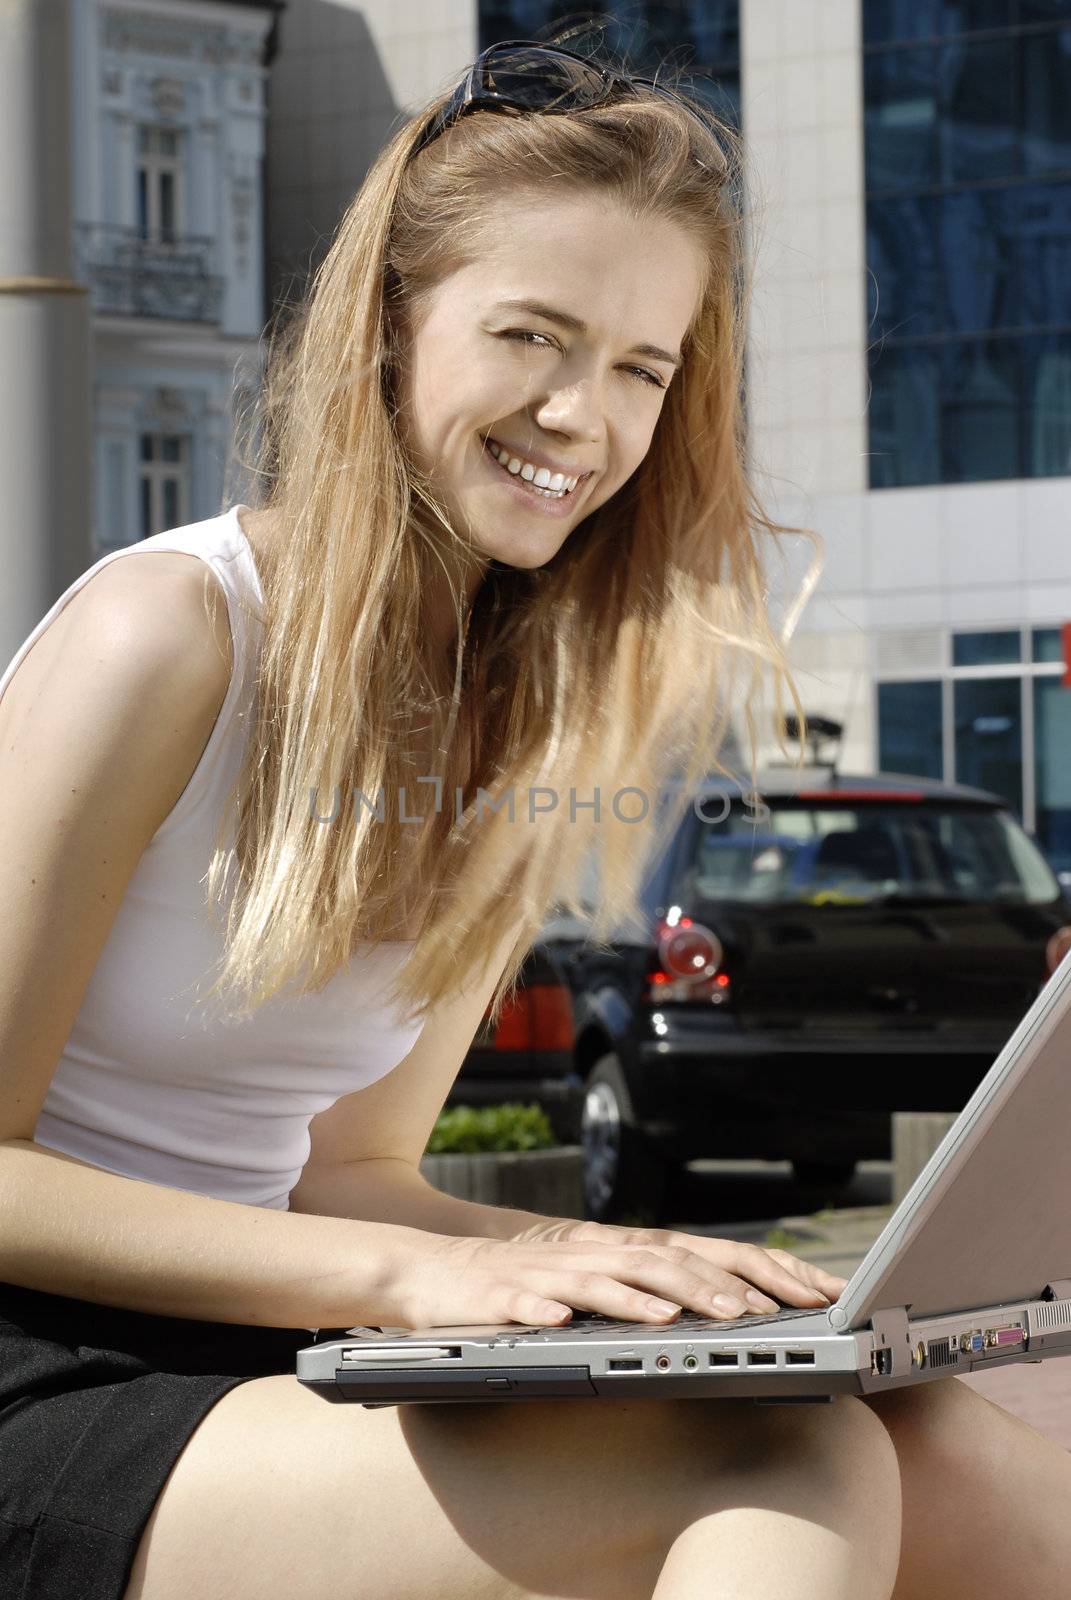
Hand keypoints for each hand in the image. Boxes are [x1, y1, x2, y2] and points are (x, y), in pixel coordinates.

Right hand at [509, 1216, 847, 1315]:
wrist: (429, 1271)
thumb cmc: (518, 1286)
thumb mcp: (593, 1285)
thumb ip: (646, 1290)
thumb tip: (718, 1307)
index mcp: (620, 1253)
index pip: (702, 1254)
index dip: (756, 1269)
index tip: (808, 1291)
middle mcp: (591, 1254)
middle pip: (661, 1260)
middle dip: (712, 1286)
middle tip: (759, 1313)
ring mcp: (546, 1273)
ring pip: (602, 1276)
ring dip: (643, 1295)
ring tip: (683, 1317)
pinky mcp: (500, 1294)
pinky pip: (528, 1301)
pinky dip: (548, 1307)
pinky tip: (567, 1319)